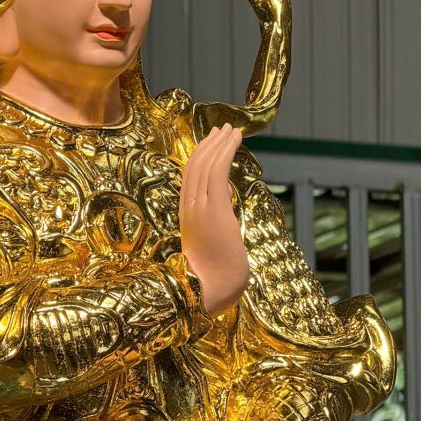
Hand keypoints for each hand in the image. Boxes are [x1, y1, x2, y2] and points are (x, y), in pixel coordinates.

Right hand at [179, 125, 248, 315]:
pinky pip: (218, 172)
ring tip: (231, 129)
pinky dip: (226, 151)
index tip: (211, 143)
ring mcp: (199, 208)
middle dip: (210, 144)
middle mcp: (188, 209)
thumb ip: (215, 224)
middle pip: (195, 167)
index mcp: (186, 217)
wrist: (211, 291)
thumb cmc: (214, 278)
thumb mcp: (212, 246)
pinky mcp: (214, 210)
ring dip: (220, 143)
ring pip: (207, 165)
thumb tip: (225, 207)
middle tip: (222, 129)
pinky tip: (235, 140)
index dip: (200, 157)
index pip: (190, 178)